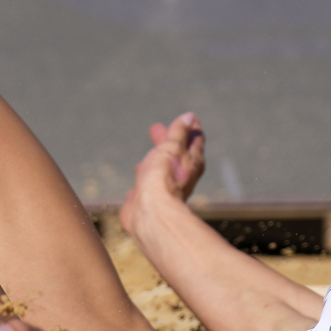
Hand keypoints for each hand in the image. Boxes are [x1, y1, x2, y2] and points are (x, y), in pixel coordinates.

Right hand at [118, 111, 205, 234]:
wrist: (149, 214)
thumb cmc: (162, 178)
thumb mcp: (171, 148)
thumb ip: (178, 133)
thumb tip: (190, 117)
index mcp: (191, 163)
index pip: (194, 141)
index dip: (190, 129)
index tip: (188, 119)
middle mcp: (181, 177)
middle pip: (175, 155)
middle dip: (166, 142)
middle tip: (155, 129)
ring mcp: (164, 191)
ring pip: (160, 173)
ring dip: (153, 163)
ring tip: (144, 157)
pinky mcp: (149, 203)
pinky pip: (146, 190)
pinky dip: (142, 184)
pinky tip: (135, 185)